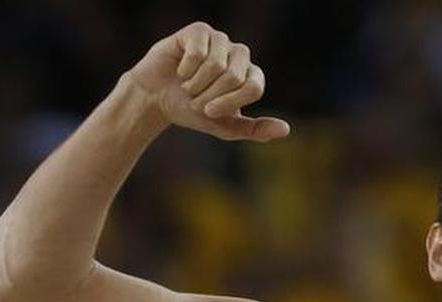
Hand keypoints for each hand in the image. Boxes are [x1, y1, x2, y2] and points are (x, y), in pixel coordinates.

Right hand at [126, 22, 289, 141]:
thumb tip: (285, 130)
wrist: (156, 99)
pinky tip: (180, 70)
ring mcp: (220, 40)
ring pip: (216, 64)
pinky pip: (198, 51)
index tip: (210, 112)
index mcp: (251, 76)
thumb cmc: (192, 111)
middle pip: (234, 76)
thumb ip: (255, 130)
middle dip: (210, 95)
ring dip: (196, 84)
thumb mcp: (225, 127)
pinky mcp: (199, 31)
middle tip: (195, 99)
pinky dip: (185, 68)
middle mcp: (239, 54)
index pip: (253, 87)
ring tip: (187, 86)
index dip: (229, 103)